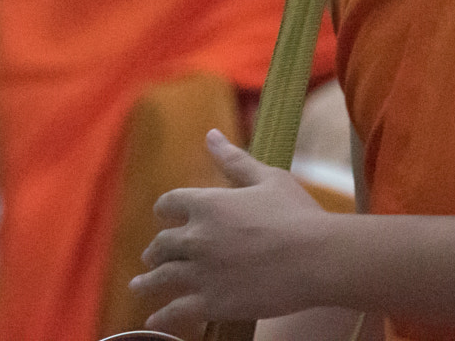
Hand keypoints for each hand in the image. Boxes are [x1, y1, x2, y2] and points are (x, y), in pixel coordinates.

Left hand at [133, 130, 330, 332]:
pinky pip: (175, 311)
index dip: (165, 209)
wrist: (316, 257)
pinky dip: (161, 316)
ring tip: (138, 287)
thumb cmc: (297, 213)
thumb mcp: (267, 178)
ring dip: (147, 282)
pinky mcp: (211, 303)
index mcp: (207, 204)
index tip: (162, 216)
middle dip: (156, 250)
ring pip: (161, 278)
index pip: (170, 204)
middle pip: (162, 244)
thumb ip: (234, 159)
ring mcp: (201, 272)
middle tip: (152, 256)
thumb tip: (211, 134)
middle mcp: (196, 237)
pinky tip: (153, 320)